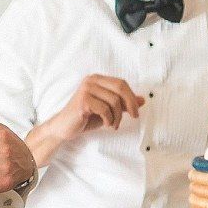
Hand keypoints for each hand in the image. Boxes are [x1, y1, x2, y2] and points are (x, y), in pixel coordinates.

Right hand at [26, 75, 144, 165]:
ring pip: (114, 101)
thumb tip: (142, 100)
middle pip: (120, 87)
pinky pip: (105, 109)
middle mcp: (91, 80)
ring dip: (118, 117)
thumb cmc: (86, 118)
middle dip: (130, 104)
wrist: (65, 127)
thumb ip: (123, 103)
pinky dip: (109, 120)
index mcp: (97, 79)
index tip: (136, 112)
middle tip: (134, 117)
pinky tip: (106, 125)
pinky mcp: (83, 101)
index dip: (132, 97)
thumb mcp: (109, 110)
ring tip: (113, 125)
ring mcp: (86, 89)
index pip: (121, 83)